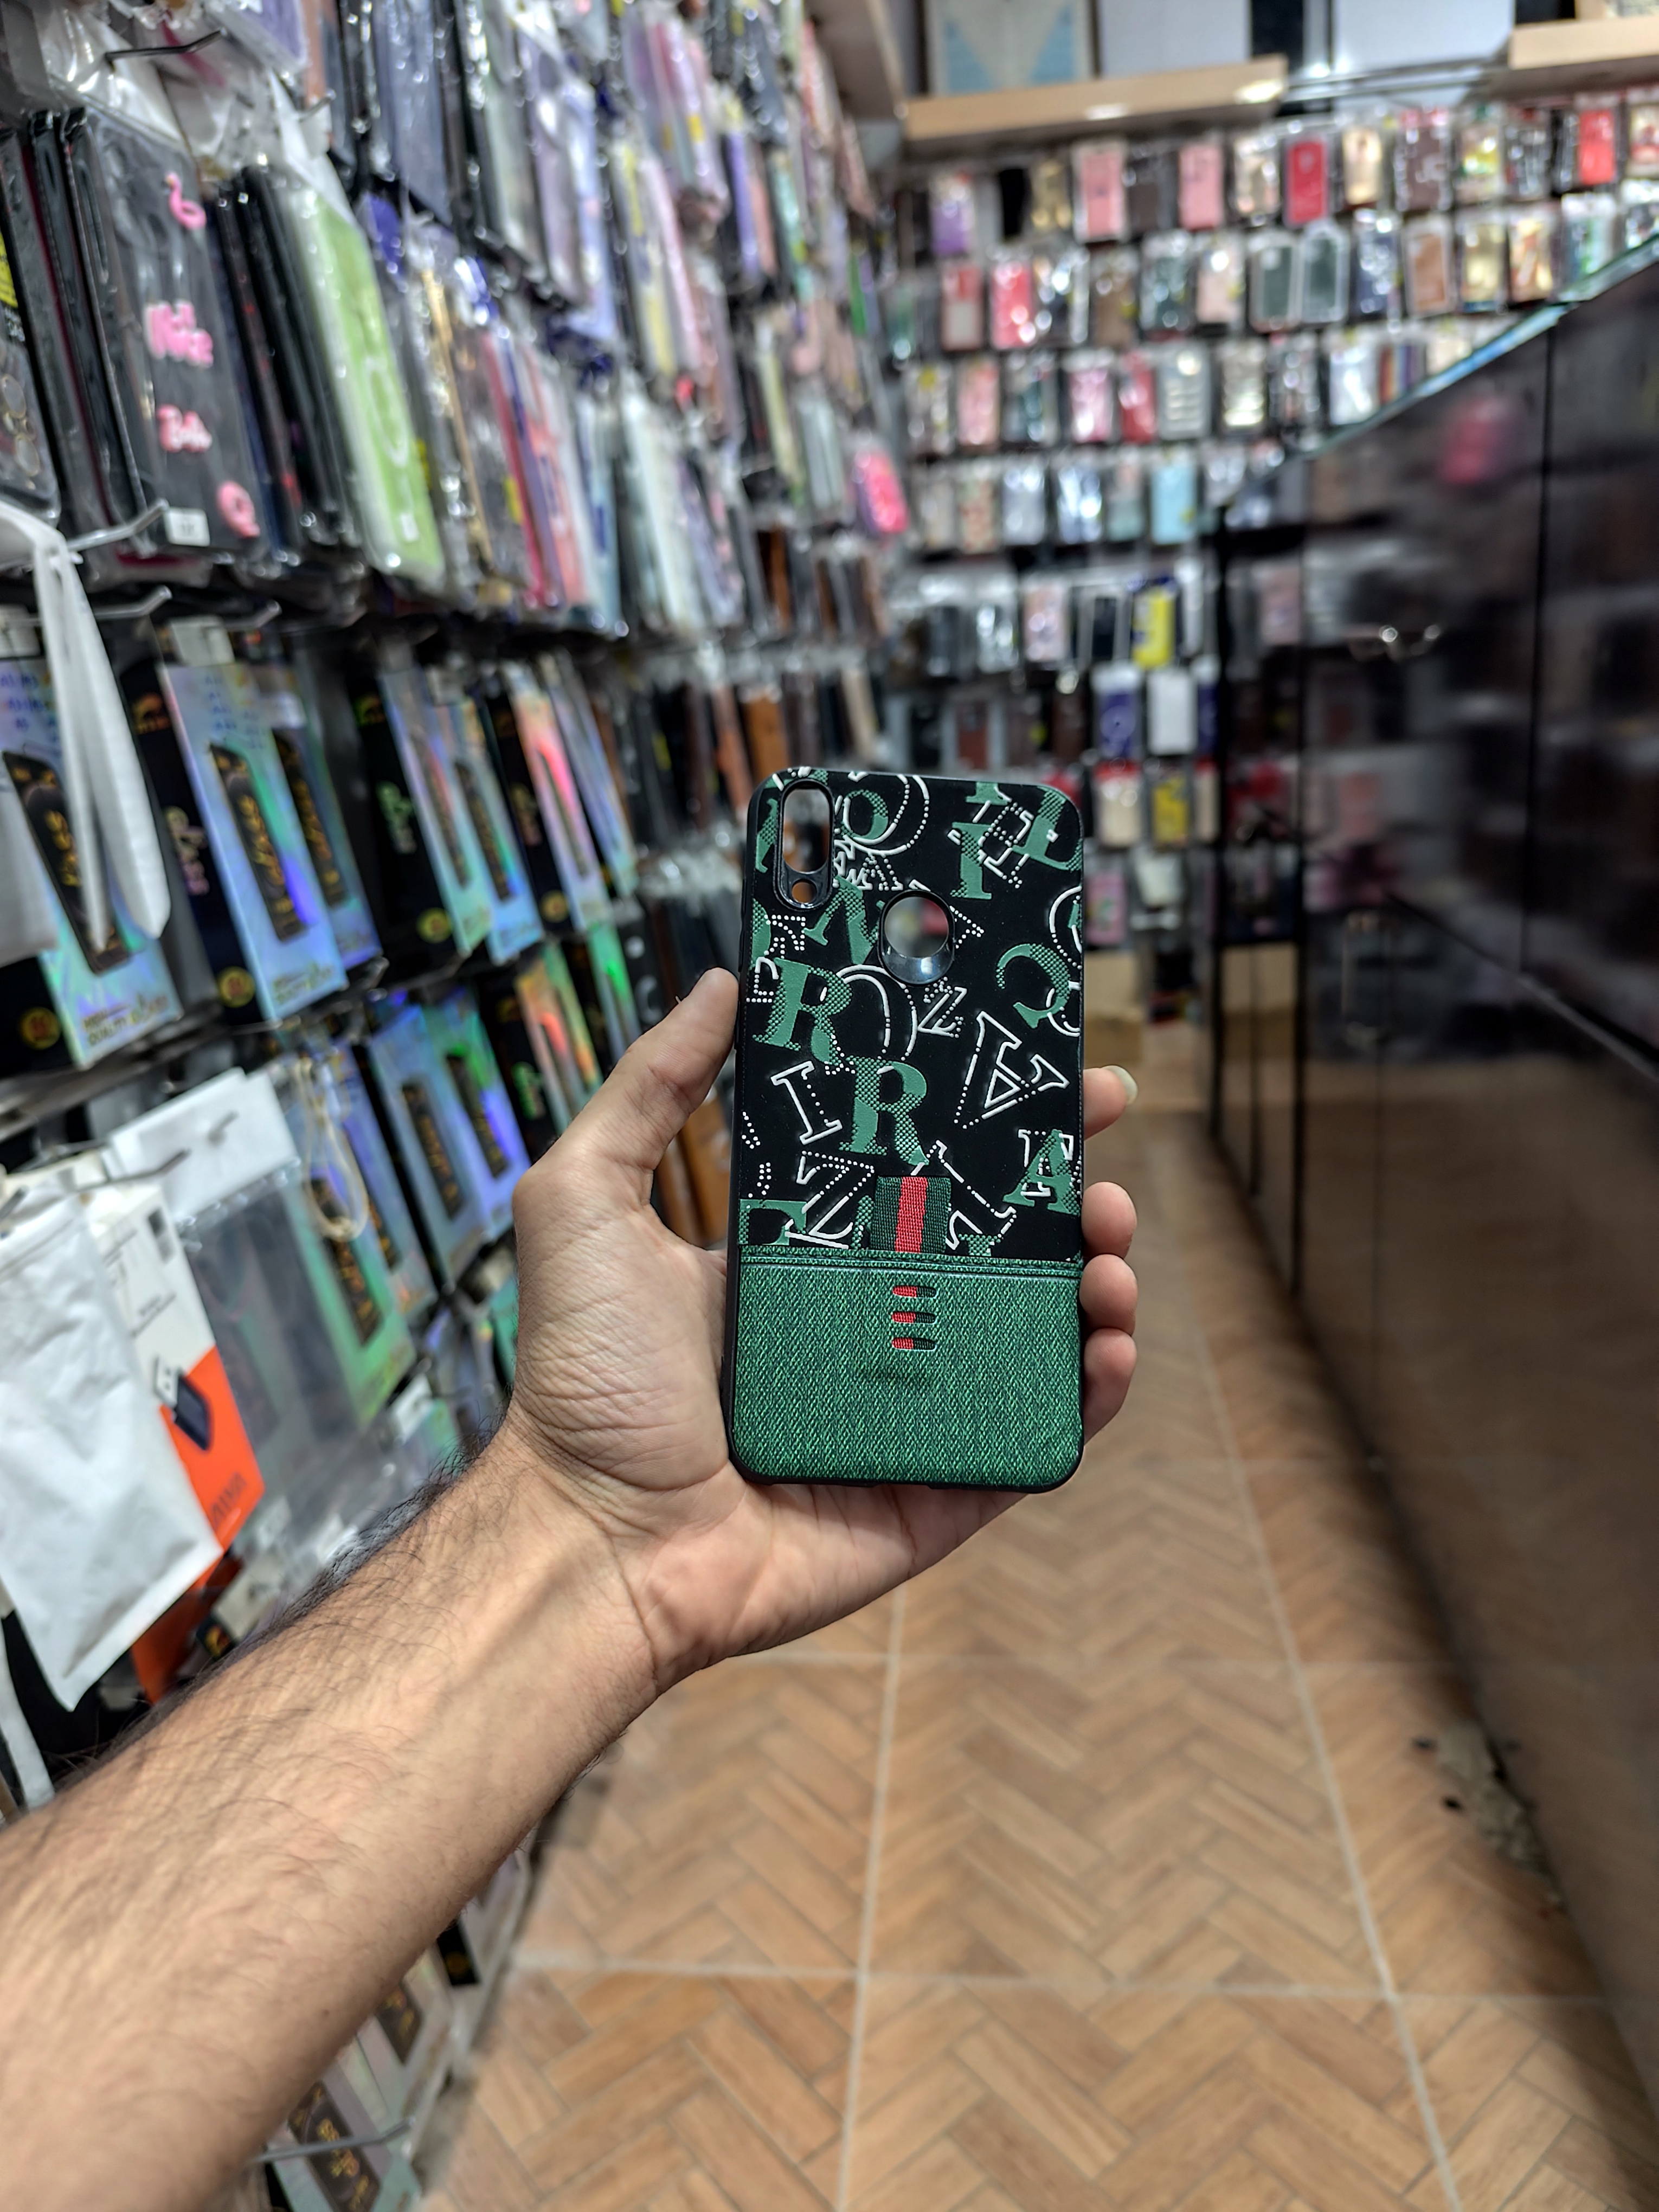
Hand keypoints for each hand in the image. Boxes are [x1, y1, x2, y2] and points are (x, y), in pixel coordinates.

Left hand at [504, 969, 1136, 1692]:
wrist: (594, 1539)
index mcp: (808, 1259)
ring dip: (1095, 1282)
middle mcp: (869, 1325)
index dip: (994, 1126)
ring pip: (1034, 1335)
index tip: (1052, 1076)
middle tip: (1098, 1161)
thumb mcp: (586, 1200)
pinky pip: (1037, 1438)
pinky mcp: (939, 1490)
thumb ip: (648, 1089)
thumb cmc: (583, 1380)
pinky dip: (1091, 1395)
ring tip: (1107, 1249)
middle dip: (1067, 1196)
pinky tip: (1108, 1348)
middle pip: (1000, 1248)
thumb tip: (723, 984)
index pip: (923, 1175)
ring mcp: (910, 1410)